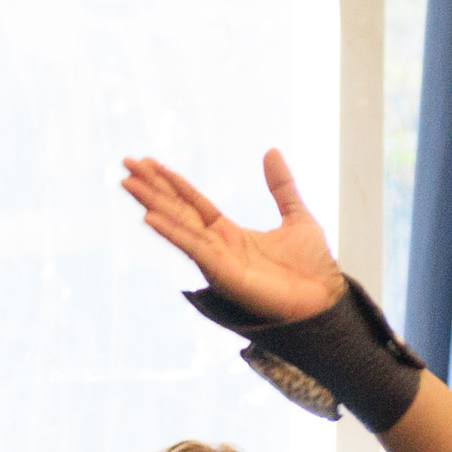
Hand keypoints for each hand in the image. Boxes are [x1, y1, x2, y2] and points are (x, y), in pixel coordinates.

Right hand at [122, 148, 345, 325]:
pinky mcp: (222, 273)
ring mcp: (217, 260)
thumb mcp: (297, 216)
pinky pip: (192, 249)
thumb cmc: (313, 268)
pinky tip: (149, 218)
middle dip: (152, 187)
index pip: (193, 201)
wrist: (326, 300)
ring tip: (127, 183)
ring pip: (178, 225)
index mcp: (229, 233)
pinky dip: (171, 233)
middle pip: (177, 209)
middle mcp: (217, 245)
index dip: (171, 181)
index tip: (149, 161)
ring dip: (152, 204)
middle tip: (125, 163)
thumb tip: (271, 151)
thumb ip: (281, 186)